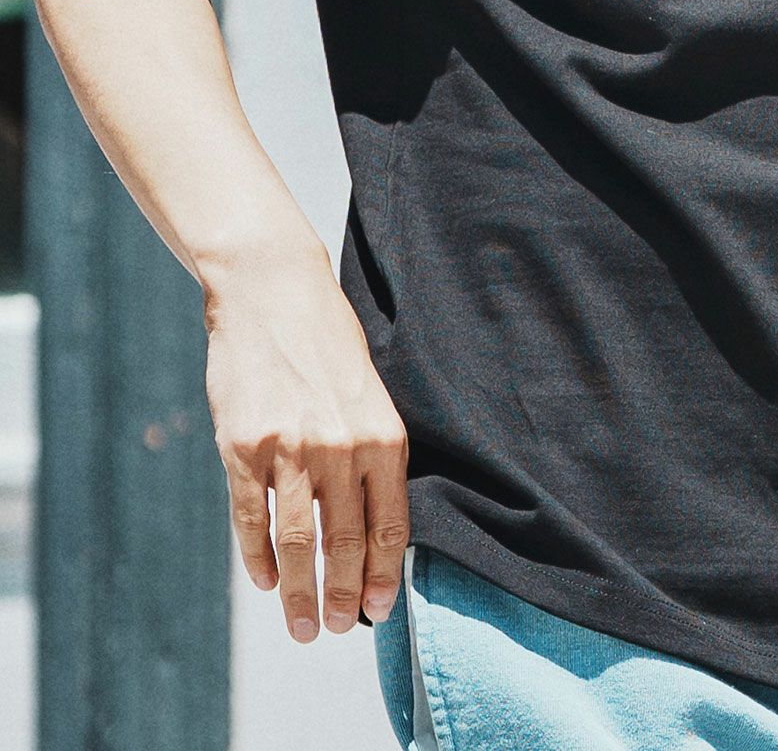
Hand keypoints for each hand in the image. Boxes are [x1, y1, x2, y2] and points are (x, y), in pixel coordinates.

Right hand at [202, 253, 409, 641]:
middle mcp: (341, 444)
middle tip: (335, 629)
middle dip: (342, 596)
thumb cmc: (326, 344)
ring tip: (302, 625)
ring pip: (299, 541)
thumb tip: (375, 527)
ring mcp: (290, 447)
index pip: (389, 524)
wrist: (273, 293)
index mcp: (382, 433)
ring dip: (301, 592)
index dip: (381, 574)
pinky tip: (267, 581)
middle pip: (344, 542)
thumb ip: (372, 453)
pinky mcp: (244, 447)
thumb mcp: (369, 392)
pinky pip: (252, 518)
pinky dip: (259, 557)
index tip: (376, 611)